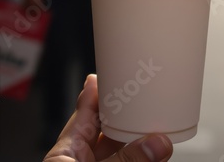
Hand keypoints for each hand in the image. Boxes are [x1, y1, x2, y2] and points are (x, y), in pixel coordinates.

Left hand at [43, 74, 172, 161]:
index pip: (84, 112)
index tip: (107, 71)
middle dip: (123, 112)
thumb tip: (158, 142)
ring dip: (135, 137)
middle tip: (141, 94)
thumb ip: (126, 159)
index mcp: (65, 152)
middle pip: (103, 127)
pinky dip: (139, 155)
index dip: (96, 90)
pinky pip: (125, 160)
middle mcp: (78, 159)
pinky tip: (152, 150)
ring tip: (154, 123)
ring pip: (116, 147)